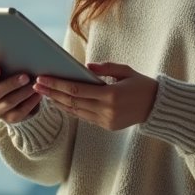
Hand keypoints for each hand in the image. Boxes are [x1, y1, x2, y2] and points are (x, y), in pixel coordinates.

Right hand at [0, 66, 41, 123]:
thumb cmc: (7, 80)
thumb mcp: (3, 74)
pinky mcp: (9, 119)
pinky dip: (30, 103)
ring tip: (34, 86)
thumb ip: (6, 68)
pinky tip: (37, 95)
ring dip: (23, 93)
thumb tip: (19, 58)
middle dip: (12, 84)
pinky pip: (20, 112)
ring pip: (10, 102)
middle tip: (25, 77)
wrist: (12, 98)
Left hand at [35, 62, 157, 130]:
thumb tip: (85, 68)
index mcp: (111, 94)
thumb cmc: (142, 85)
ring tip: (44, 93)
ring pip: (75, 111)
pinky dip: (70, 109)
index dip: (57, 85)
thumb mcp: (126, 71)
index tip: (43, 79)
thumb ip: (105, 68)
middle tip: (36, 85)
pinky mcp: (107, 126)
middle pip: (72, 101)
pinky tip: (60, 102)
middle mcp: (106, 110)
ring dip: (58, 102)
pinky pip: (84, 117)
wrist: (158, 107)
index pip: (76, 90)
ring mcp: (106, 120)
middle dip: (52, 93)